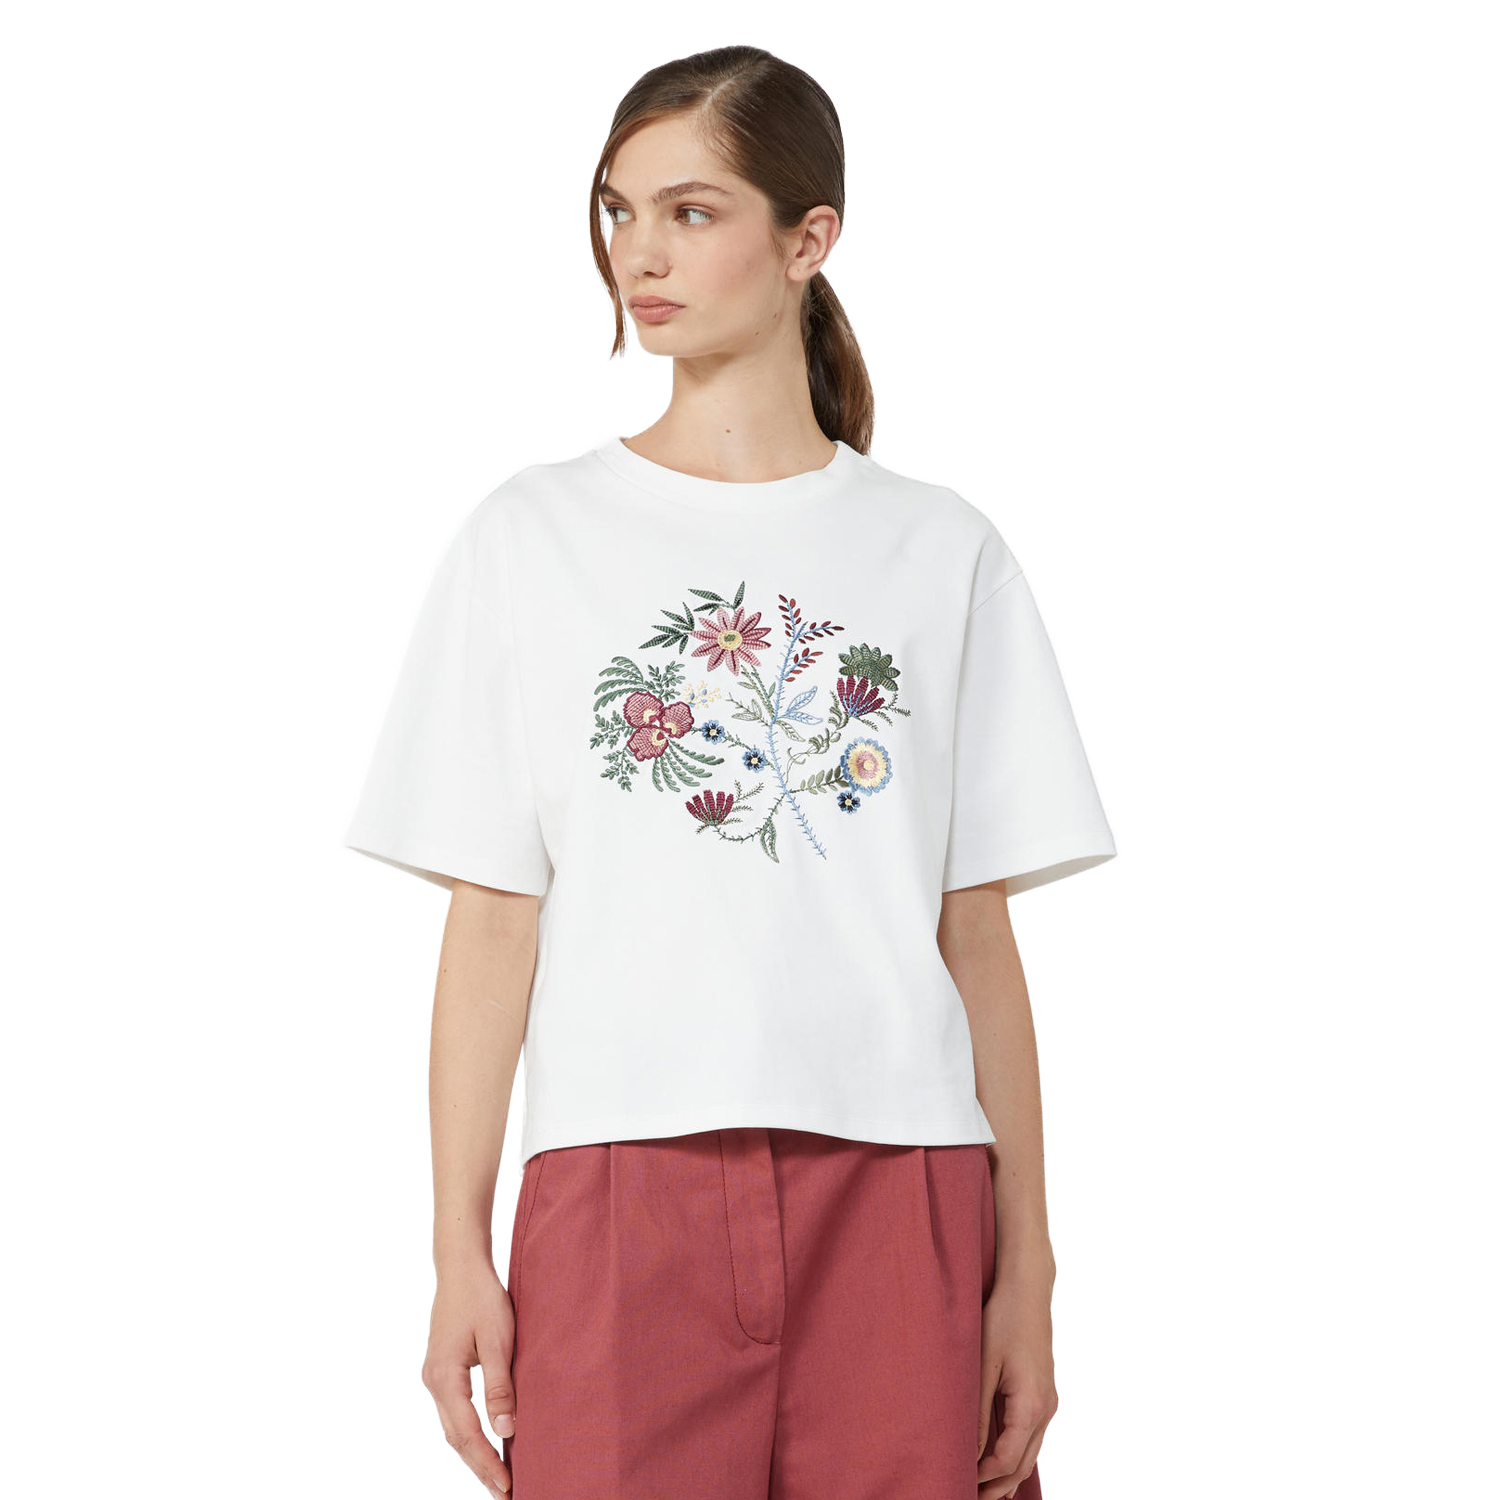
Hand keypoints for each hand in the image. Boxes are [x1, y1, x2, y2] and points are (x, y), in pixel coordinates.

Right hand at [421, 1258, 517, 1496]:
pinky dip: (469, 1434)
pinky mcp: (441, 1371)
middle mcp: (433, 1382)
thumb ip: (500, 1385)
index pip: (467, 1433)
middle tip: (504, 1495)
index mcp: (444, 1377)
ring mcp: (434, 1377)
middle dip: (479, 1468)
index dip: (487, 1462)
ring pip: (452, 1428)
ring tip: (497, 1479)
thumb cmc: (482, 1297)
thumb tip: (505, 1431)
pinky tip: (486, 1442)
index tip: (506, 1486)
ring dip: (473, 1454)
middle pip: (455, 1438)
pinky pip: (453, 1413)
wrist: (461, 1267)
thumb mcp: (499, 1339)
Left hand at [976, 1265, 1057, 1498]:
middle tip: (968, 1495)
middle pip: (1022, 1465)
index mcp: (1031, 1405)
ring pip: (1029, 1454)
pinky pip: (1030, 1436)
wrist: (1027, 1291)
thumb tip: (967, 1451)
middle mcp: (1045, 1409)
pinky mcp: (1043, 1395)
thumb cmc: (1003, 1320)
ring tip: (979, 1488)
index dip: (982, 1476)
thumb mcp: (983, 1365)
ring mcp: (1047, 1403)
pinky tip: (995, 1461)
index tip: (958, 1480)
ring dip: (1006, 1474)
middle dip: (996, 1486)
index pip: (1007, 1459)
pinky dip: (1014, 1455)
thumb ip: (976, 1412)